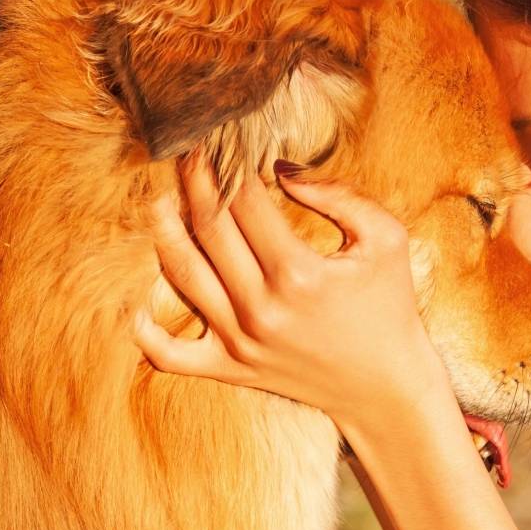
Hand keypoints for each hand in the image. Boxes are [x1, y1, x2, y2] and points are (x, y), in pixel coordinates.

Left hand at [133, 151, 450, 432]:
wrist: (388, 389)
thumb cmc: (390, 307)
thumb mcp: (386, 240)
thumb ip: (339, 196)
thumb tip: (281, 169)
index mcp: (298, 273)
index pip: (246, 202)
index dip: (229, 165)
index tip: (222, 140)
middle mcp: (261, 308)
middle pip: (209, 229)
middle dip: (196, 184)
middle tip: (188, 155)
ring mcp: (240, 341)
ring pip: (183, 276)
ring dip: (165, 232)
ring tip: (161, 202)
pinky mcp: (232, 369)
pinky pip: (171, 356)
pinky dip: (147, 334)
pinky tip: (140, 307)